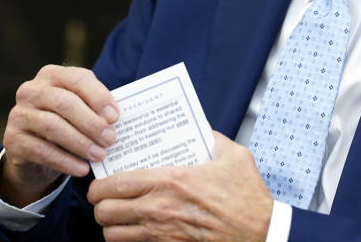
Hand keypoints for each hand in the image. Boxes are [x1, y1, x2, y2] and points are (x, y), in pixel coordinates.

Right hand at [0, 65, 118, 206]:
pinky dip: (65, 161)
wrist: (34, 151)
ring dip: (80, 143)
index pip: (78, 79)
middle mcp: (31, 90)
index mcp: (52, 75)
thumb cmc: (67, 123)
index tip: (115, 117)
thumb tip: (115, 119)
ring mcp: (18, 114)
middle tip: (110, 139)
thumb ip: (96, 109)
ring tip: (100, 155)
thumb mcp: (81, 110)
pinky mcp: (12, 139)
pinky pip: (41, 150)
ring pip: (52, 126)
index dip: (98, 97)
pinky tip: (82, 169)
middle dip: (91, 122)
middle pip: (64, 103)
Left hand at [87, 131, 272, 241]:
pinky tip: (138, 232)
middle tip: (107, 200)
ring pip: (114, 235)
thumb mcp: (233, 155)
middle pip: (105, 212)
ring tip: (119, 218)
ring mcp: (163, 234)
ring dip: (112, 226)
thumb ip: (213, 138)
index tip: (101, 183)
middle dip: (100, 206)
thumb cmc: (247, 195)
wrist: (260, 231)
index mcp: (171, 181)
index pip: (115, 185)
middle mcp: (160, 209)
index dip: (99, 185)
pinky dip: (129, 241)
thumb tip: (201, 130)